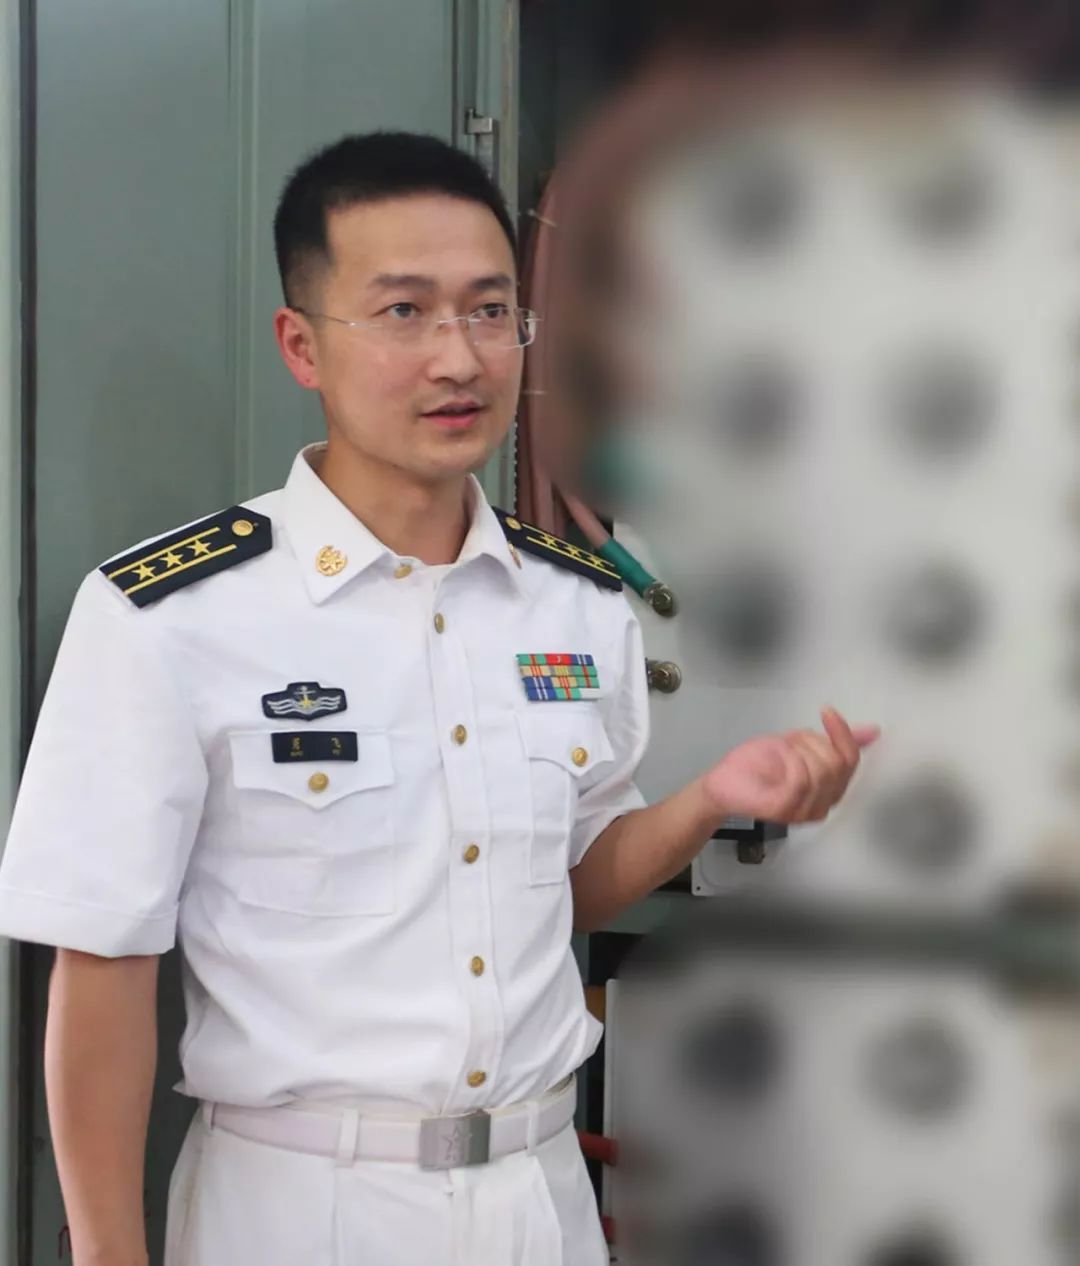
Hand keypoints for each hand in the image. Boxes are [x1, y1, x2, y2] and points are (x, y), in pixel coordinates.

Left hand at [700, 707, 879, 825]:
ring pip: (820, 769)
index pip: (851, 761)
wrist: (722, 783)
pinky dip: (789, 760)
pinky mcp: (783, 810)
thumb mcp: (800, 744)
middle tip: (789, 742)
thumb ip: (835, 740)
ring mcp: (802, 811)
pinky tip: (776, 758)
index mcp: (829, 792)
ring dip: (797, 749)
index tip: (827, 712)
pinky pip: (800, 779)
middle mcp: (821, 806)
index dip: (843, 734)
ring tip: (779, 752)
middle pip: (837, 763)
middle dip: (811, 741)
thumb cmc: (758, 765)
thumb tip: (873, 730)